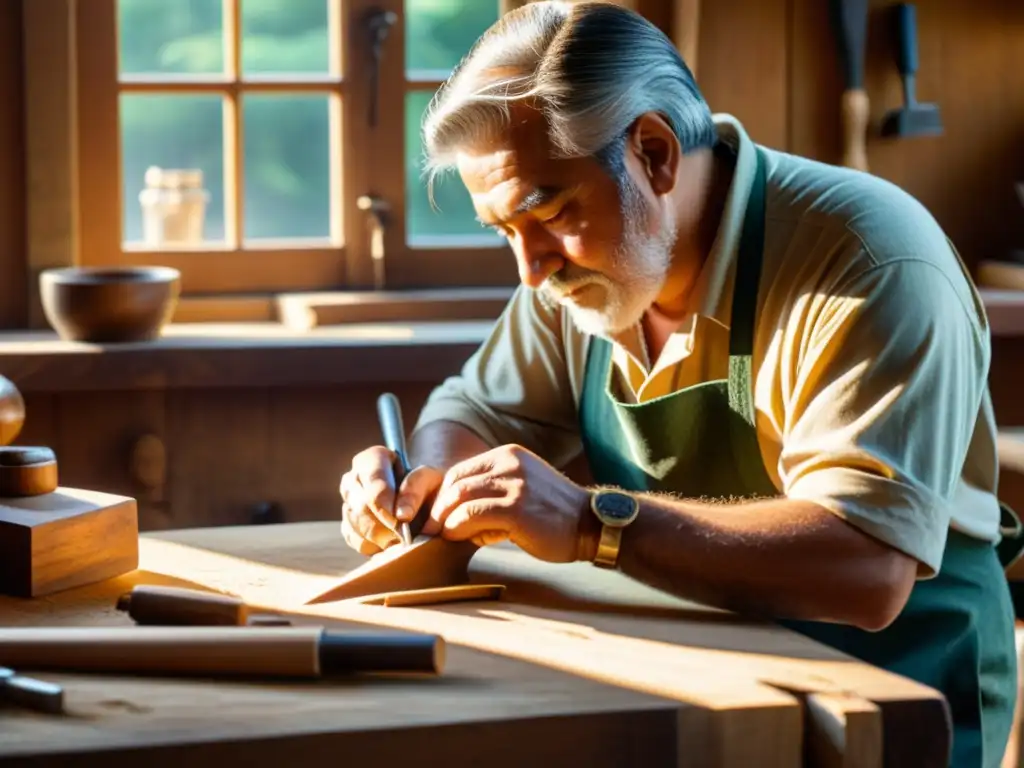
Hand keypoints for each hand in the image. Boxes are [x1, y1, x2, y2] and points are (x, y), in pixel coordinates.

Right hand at [339, 446, 443, 555]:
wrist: (423, 500)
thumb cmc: (427, 486)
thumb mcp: (429, 479)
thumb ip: (415, 489)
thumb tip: (401, 516)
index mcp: (372, 459)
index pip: (371, 477)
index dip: (383, 498)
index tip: (400, 517)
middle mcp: (354, 478)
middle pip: (361, 505)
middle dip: (385, 525)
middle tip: (404, 537)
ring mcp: (347, 502)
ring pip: (356, 524)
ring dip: (380, 537)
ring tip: (399, 541)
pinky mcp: (348, 525)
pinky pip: (355, 539)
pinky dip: (373, 546)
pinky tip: (388, 545)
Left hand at [425, 444, 590, 562]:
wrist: (591, 523)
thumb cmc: (555, 513)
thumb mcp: (523, 486)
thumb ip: (493, 491)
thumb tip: (456, 513)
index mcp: (508, 455)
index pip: (460, 471)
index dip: (443, 495)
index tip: (438, 515)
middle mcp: (509, 464)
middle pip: (455, 483)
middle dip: (438, 509)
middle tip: (432, 529)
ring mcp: (514, 485)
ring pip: (460, 498)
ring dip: (446, 520)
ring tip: (445, 536)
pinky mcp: (516, 509)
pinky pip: (472, 516)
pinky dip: (459, 529)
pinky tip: (462, 539)